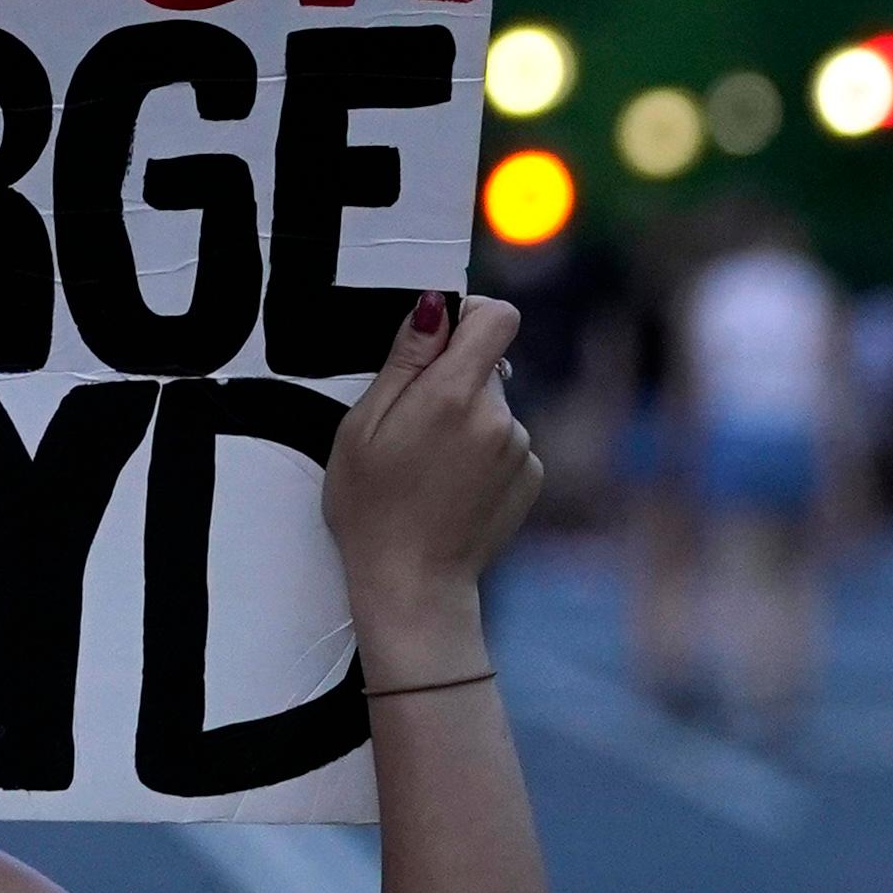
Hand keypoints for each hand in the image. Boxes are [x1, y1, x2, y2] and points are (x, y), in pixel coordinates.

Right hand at [325, 291, 540, 664]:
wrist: (413, 585)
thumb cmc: (371, 508)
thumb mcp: (362, 426)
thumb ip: (404, 360)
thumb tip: (434, 308)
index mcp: (455, 394)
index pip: (498, 318)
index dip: (471, 315)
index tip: (439, 337)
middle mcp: (499, 417)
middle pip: (486, 366)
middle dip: (452, 380)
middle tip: (411, 426)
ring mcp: (520, 450)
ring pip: (494, 407)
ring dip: (467, 420)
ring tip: (428, 465)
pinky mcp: (531, 478)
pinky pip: (506, 443)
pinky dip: (483, 453)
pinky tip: (451, 486)